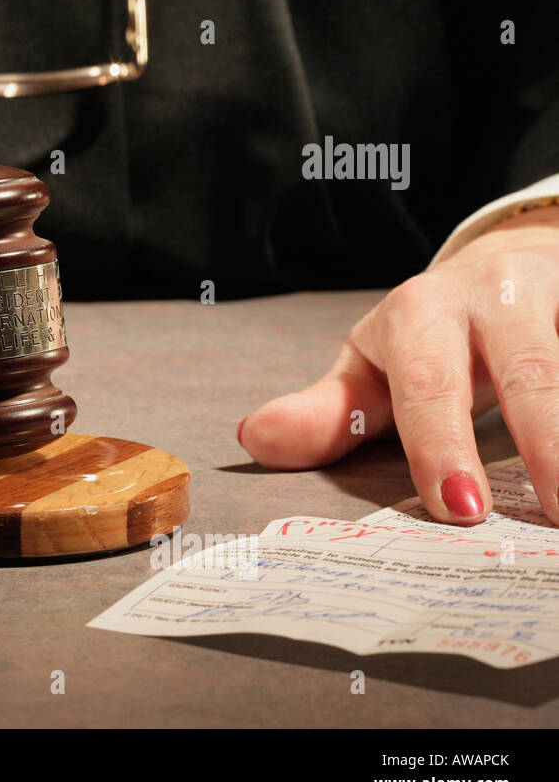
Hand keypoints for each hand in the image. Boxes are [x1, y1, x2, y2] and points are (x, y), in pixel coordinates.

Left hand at [240, 205, 558, 526]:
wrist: (503, 265)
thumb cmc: (426, 339)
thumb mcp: (371, 370)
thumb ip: (324, 413)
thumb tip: (253, 441)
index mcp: (421, 313)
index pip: (429, 385)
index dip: (441, 445)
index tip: (458, 506)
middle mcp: (494, 294)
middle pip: (530, 369)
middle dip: (547, 442)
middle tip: (556, 516)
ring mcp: (555, 293)